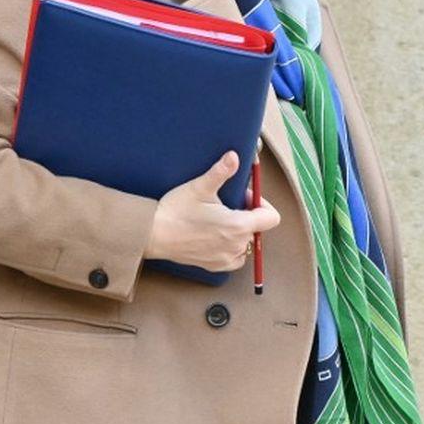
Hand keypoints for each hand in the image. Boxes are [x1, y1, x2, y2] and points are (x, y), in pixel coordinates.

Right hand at [144, 151, 280, 271]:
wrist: (152, 234)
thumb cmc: (175, 211)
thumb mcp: (199, 187)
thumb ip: (221, 172)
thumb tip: (234, 157)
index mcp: (237, 226)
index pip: (271, 218)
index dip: (263, 204)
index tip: (245, 197)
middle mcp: (236, 245)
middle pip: (257, 227)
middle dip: (247, 214)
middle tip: (226, 203)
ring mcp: (226, 258)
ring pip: (246, 241)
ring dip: (239, 230)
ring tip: (218, 219)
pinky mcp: (216, 266)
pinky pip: (236, 257)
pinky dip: (231, 247)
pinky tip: (216, 235)